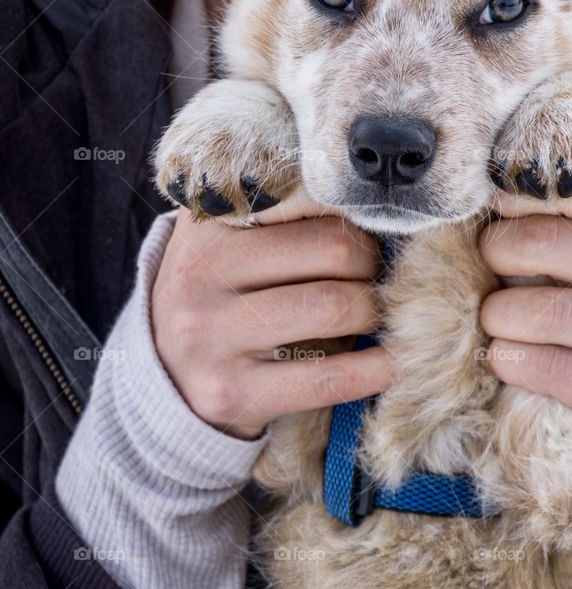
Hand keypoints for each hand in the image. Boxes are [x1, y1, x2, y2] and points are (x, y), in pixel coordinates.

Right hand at [151, 186, 393, 439]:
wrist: (162, 378)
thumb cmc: (219, 297)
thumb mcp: (227, 241)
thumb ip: (281, 210)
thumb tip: (369, 202)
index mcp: (207, 224)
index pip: (307, 196)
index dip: (351, 212)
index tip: (365, 227)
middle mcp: (199, 274)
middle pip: (332, 249)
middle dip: (371, 263)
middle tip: (374, 276)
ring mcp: (211, 336)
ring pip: (332, 307)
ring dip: (374, 312)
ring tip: (373, 315)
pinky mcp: (232, 392)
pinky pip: (328, 377)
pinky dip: (374, 369)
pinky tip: (391, 364)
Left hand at [477, 170, 571, 437]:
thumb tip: (502, 190)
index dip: (520, 198)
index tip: (502, 210)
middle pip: (545, 244)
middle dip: (499, 249)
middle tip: (492, 258)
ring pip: (546, 313)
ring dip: (499, 313)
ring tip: (498, 313)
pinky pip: (557, 372)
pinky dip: (514, 361)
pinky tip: (507, 353)